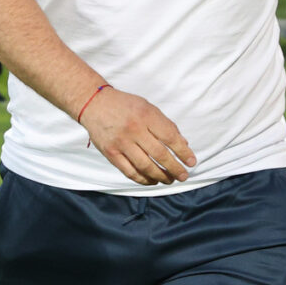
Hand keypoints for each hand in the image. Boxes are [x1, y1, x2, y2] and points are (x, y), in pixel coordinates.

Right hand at [80, 87, 196, 185]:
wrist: (94, 104)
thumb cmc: (125, 105)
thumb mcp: (147, 107)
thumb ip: (165, 125)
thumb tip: (183, 143)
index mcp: (146, 115)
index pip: (170, 137)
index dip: (183, 152)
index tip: (192, 162)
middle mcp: (134, 129)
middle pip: (159, 154)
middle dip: (175, 168)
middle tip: (183, 175)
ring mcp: (121, 143)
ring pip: (145, 166)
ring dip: (161, 176)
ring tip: (169, 179)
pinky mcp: (111, 153)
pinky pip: (129, 171)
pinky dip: (143, 179)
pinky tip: (152, 181)